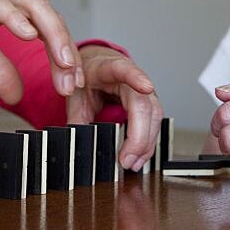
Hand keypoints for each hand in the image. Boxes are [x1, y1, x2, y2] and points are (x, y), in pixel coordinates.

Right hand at [0, 0, 83, 104]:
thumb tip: (16, 96)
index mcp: (16, 3)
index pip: (50, 28)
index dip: (64, 55)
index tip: (72, 84)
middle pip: (50, 16)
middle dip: (65, 50)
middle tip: (72, 81)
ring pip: (33, 6)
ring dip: (51, 34)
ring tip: (62, 61)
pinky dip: (15, 17)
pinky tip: (27, 35)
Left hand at [66, 45, 161, 170]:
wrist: (96, 66)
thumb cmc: (87, 76)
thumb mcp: (75, 94)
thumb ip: (76, 117)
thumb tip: (78, 142)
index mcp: (109, 68)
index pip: (125, 69)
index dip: (137, 78)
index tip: (146, 87)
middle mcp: (132, 77)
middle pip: (144, 104)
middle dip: (138, 135)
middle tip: (126, 159)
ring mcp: (144, 91)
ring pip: (154, 116)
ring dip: (146, 143)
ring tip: (132, 163)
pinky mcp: (148, 103)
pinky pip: (154, 123)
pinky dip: (147, 143)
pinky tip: (138, 158)